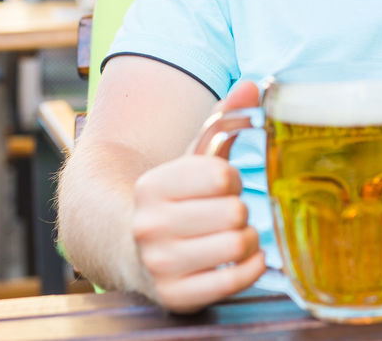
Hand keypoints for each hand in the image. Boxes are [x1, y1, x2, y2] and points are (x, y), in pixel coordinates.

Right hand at [130, 81, 265, 311]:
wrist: (128, 248)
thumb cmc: (174, 199)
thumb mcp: (192, 158)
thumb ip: (223, 120)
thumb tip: (253, 86)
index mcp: (152, 186)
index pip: (221, 175)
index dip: (230, 179)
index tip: (219, 186)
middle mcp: (148, 227)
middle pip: (234, 212)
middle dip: (239, 211)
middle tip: (225, 214)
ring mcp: (159, 266)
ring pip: (238, 245)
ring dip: (247, 240)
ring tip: (231, 235)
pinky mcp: (175, 297)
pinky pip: (237, 280)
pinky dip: (250, 267)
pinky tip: (236, 259)